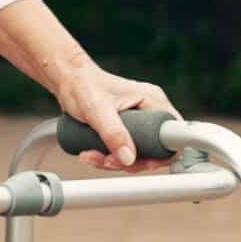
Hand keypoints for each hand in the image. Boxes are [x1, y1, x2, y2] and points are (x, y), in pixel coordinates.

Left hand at [54, 62, 180, 173]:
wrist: (67, 80)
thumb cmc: (83, 84)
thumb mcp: (98, 110)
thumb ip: (114, 134)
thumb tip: (129, 159)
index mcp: (153, 101)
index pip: (173, 134)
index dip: (162, 153)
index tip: (142, 162)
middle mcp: (150, 111)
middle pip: (154, 150)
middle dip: (130, 162)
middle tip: (108, 160)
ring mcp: (139, 122)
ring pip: (137, 154)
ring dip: (114, 162)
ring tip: (91, 155)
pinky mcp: (126, 130)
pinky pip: (125, 152)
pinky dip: (109, 158)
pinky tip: (91, 153)